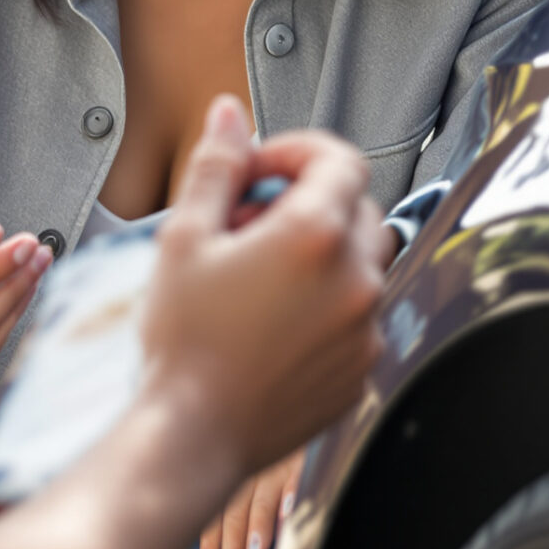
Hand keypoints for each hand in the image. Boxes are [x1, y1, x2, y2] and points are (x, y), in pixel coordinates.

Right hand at [0, 102, 380, 548]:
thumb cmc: (184, 340)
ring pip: (361, 263)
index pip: (340, 158)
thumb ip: (217, 167)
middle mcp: (355, 278)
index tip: (260, 171)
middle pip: (356, 208)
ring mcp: (365, 327)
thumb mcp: (185, 237)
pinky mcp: (363, 368)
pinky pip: (357, 316)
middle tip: (247, 226)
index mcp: (315, 235)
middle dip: (308, 203)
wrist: (194, 434)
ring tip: (258, 277)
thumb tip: (231, 114)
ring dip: (321, 254)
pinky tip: (271, 322)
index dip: (297, 152)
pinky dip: (326, 305)